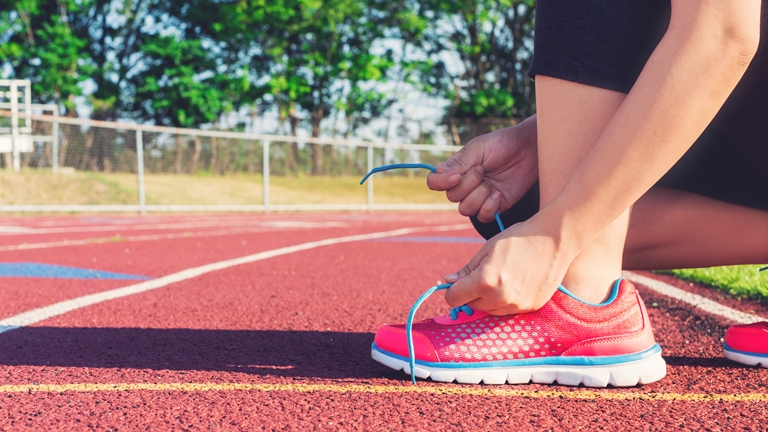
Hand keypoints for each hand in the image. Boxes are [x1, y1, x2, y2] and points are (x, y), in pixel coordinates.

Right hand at [426, 116, 537, 222]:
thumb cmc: (502, 144)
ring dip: (478, 197)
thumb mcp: (478, 149)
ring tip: (492, 185)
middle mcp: (464, 185)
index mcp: (456, 169)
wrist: (529, 149)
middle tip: (483, 170)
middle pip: (451, 197)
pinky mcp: (494, 206)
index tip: (456, 176)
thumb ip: (459, 165)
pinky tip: (498, 194)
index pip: (434, 182)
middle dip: (468, 185)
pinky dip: (489, 207)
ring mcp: (479, 196)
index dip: (441, 183)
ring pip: (465, 210)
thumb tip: (439, 176)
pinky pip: (482, 217)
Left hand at [442, 213, 575, 314]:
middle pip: (471, 305)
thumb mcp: (487, 249)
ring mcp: (516, 305)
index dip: (452, 290)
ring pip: (489, 310)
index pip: (454, 298)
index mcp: (484, 281)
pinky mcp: (530, 308)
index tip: (458, 282)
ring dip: (488, 298)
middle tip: (483, 275)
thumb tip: (448, 281)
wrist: (554, 240)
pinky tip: (514, 283)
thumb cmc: (518, 239)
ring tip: (501, 277)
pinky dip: (505, 301)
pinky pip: (508, 310)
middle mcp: (499, 298)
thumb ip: (467, 269)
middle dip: (471, 293)